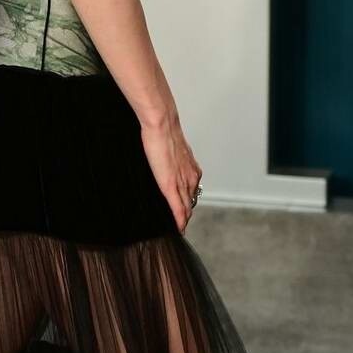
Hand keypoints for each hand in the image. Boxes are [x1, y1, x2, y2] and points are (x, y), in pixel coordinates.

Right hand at [139, 114, 202, 234]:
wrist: (162, 124)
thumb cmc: (162, 132)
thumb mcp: (169, 149)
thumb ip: (169, 159)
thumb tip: (163, 162)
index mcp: (190, 168)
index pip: (191, 191)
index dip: (187, 203)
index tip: (183, 212)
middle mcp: (191, 177)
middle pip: (190, 201)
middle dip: (186, 214)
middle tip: (180, 224)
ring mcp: (182, 182)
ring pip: (186, 207)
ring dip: (183, 219)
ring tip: (178, 228)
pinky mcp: (171, 186)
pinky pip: (178, 208)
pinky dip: (179, 220)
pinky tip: (178, 228)